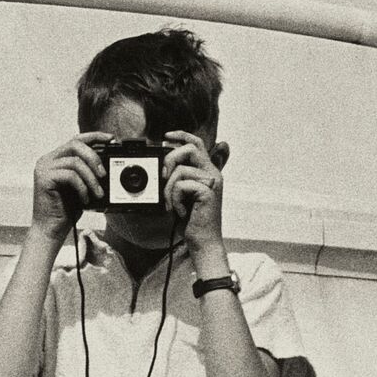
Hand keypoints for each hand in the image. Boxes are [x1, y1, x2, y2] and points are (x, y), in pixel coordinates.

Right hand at [29, 143, 99, 238]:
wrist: (51, 229)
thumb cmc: (66, 209)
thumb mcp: (80, 185)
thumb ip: (87, 171)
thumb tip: (105, 163)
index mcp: (55, 159)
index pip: (75, 139)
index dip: (94, 136)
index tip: (111, 139)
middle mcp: (47, 160)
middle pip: (75, 145)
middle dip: (94, 157)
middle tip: (103, 174)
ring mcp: (43, 168)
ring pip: (75, 162)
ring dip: (91, 178)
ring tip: (97, 193)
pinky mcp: (43, 179)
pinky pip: (70, 175)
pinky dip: (82, 187)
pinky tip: (85, 199)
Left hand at [161, 133, 225, 257]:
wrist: (202, 241)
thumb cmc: (191, 220)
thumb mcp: (181, 194)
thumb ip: (177, 178)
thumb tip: (163, 165)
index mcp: (207, 172)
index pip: (197, 144)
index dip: (182, 135)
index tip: (165, 137)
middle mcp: (213, 173)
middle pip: (190, 148)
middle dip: (170, 159)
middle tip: (163, 176)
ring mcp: (212, 182)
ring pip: (180, 170)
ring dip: (168, 189)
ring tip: (172, 205)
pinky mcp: (208, 191)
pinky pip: (180, 185)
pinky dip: (174, 199)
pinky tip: (182, 211)